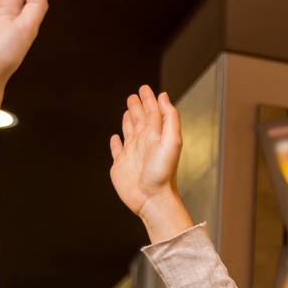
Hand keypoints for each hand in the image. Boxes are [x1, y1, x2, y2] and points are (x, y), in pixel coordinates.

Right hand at [109, 86, 180, 216]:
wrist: (152, 199)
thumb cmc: (163, 173)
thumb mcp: (171, 141)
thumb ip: (169, 118)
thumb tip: (164, 97)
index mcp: (155, 136)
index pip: (152, 113)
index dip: (149, 100)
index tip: (145, 88)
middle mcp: (143, 143)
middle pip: (140, 119)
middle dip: (138, 106)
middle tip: (135, 94)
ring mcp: (132, 154)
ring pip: (129, 132)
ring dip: (128, 120)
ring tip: (128, 110)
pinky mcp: (121, 166)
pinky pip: (117, 151)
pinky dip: (116, 143)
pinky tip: (115, 138)